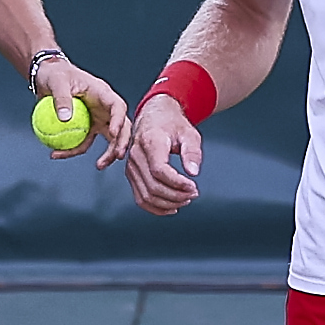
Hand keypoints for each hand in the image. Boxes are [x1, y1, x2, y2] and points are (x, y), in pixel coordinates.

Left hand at [36, 59, 134, 165]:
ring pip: (108, 140)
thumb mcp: (56, 82)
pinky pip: (83, 142)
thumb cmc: (55, 74)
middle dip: (122, 142)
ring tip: (99, 166)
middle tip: (116, 156)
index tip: (114, 133)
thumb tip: (65, 119)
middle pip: (120, 127)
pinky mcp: (86, 128)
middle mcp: (104, 108)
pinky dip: (72, 150)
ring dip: (106, 155)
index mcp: (102, 94)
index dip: (119, 120)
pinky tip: (57, 154)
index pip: (117, 107)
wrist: (45, 77)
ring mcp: (97, 119)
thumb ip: (61, 98)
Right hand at [116, 93, 202, 214]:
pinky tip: (171, 207)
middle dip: (176, 195)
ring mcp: (131, 166)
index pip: (159, 170)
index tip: (194, 186)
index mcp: (150, 141)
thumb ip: (192, 152)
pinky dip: (156, 208)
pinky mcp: (131, 174)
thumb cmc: (171, 124)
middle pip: (153, 186)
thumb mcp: (189, 133)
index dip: (177, 183)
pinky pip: (140, 198)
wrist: (154, 116)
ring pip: (146, 196)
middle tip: (193, 193)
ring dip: (168, 203)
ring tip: (185, 200)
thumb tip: (193, 172)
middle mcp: (136, 154)